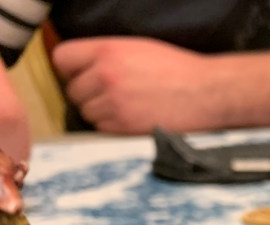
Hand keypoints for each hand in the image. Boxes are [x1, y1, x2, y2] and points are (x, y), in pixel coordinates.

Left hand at [51, 37, 222, 133]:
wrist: (207, 93)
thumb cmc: (179, 71)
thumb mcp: (138, 49)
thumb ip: (107, 56)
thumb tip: (85, 68)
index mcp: (107, 51)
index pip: (62, 59)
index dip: (71, 70)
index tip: (81, 76)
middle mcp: (105, 75)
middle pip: (73, 91)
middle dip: (89, 95)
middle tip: (112, 97)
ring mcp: (113, 103)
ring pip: (86, 113)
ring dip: (101, 113)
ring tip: (125, 109)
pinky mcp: (123, 127)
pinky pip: (101, 129)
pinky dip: (113, 128)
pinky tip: (133, 119)